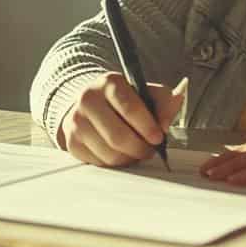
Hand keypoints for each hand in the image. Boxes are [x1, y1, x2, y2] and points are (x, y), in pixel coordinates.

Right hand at [60, 74, 187, 167]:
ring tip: (135, 151)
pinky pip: (98, 163)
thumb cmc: (124, 101)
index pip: (129, 108)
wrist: (91, 103)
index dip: (147, 127)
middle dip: (140, 148)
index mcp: (109, 83)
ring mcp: (76, 121)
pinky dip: (114, 163)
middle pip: (118, 136)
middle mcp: (88, 99)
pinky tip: (120, 153)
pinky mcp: (72, 142)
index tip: (158, 137)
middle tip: (150, 150)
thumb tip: (173, 108)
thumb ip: (164, 101)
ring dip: (128, 158)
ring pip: (109, 153)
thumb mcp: (145, 94)